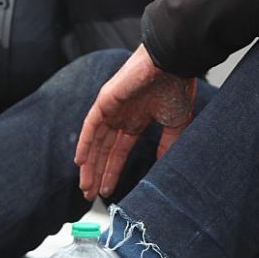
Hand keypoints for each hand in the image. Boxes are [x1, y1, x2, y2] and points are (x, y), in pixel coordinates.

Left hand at [74, 45, 196, 199]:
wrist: (173, 62)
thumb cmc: (178, 86)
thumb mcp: (175, 123)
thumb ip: (167, 144)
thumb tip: (164, 166)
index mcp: (137, 120)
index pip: (119, 151)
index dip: (113, 170)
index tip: (107, 191)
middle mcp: (122, 116)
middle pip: (104, 150)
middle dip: (97, 172)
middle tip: (90, 195)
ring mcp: (112, 108)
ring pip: (95, 141)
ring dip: (89, 164)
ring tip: (85, 187)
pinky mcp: (106, 100)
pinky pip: (90, 125)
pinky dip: (85, 142)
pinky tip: (81, 161)